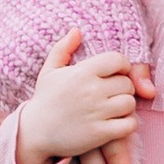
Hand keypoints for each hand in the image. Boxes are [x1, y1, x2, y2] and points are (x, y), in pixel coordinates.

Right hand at [20, 29, 151, 163]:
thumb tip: (77, 30)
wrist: (34, 133)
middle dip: (123, 88)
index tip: (117, 74)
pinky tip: (116, 124)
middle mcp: (91, 90)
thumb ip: (63, 48)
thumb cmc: (44, 100)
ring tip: (115, 109)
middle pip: (127, 83)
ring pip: (130, 103)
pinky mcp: (100, 134)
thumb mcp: (49, 71)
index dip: (122, 66)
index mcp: (82, 72)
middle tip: (114, 94)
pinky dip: (127, 125)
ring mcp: (97, 113)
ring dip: (126, 107)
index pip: (117, 60)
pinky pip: (129, 125)